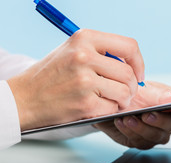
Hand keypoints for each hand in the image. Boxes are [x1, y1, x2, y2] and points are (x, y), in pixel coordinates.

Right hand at [7, 29, 143, 130]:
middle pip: (129, 73)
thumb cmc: (53, 75)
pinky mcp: (84, 102)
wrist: (25, 97)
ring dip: (123, 100)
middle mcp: (84, 56)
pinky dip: (109, 110)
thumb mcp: (74, 51)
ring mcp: (84, 80)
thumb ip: (102, 53)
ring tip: (112, 100)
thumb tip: (134, 67)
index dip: (139, 62)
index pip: (129, 46)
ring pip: (125, 92)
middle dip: (132, 87)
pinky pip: (113, 108)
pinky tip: (97, 107)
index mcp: (85, 38)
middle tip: (125, 93)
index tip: (138, 74)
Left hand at [94, 81, 170, 148]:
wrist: (114, 101)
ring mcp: (158, 134)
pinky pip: (139, 141)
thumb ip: (165, 94)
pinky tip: (121, 121)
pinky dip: (129, 131)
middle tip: (147, 114)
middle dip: (160, 120)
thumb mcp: (149, 89)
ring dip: (141, 127)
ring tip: (128, 117)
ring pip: (156, 136)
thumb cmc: (136, 93)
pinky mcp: (143, 142)